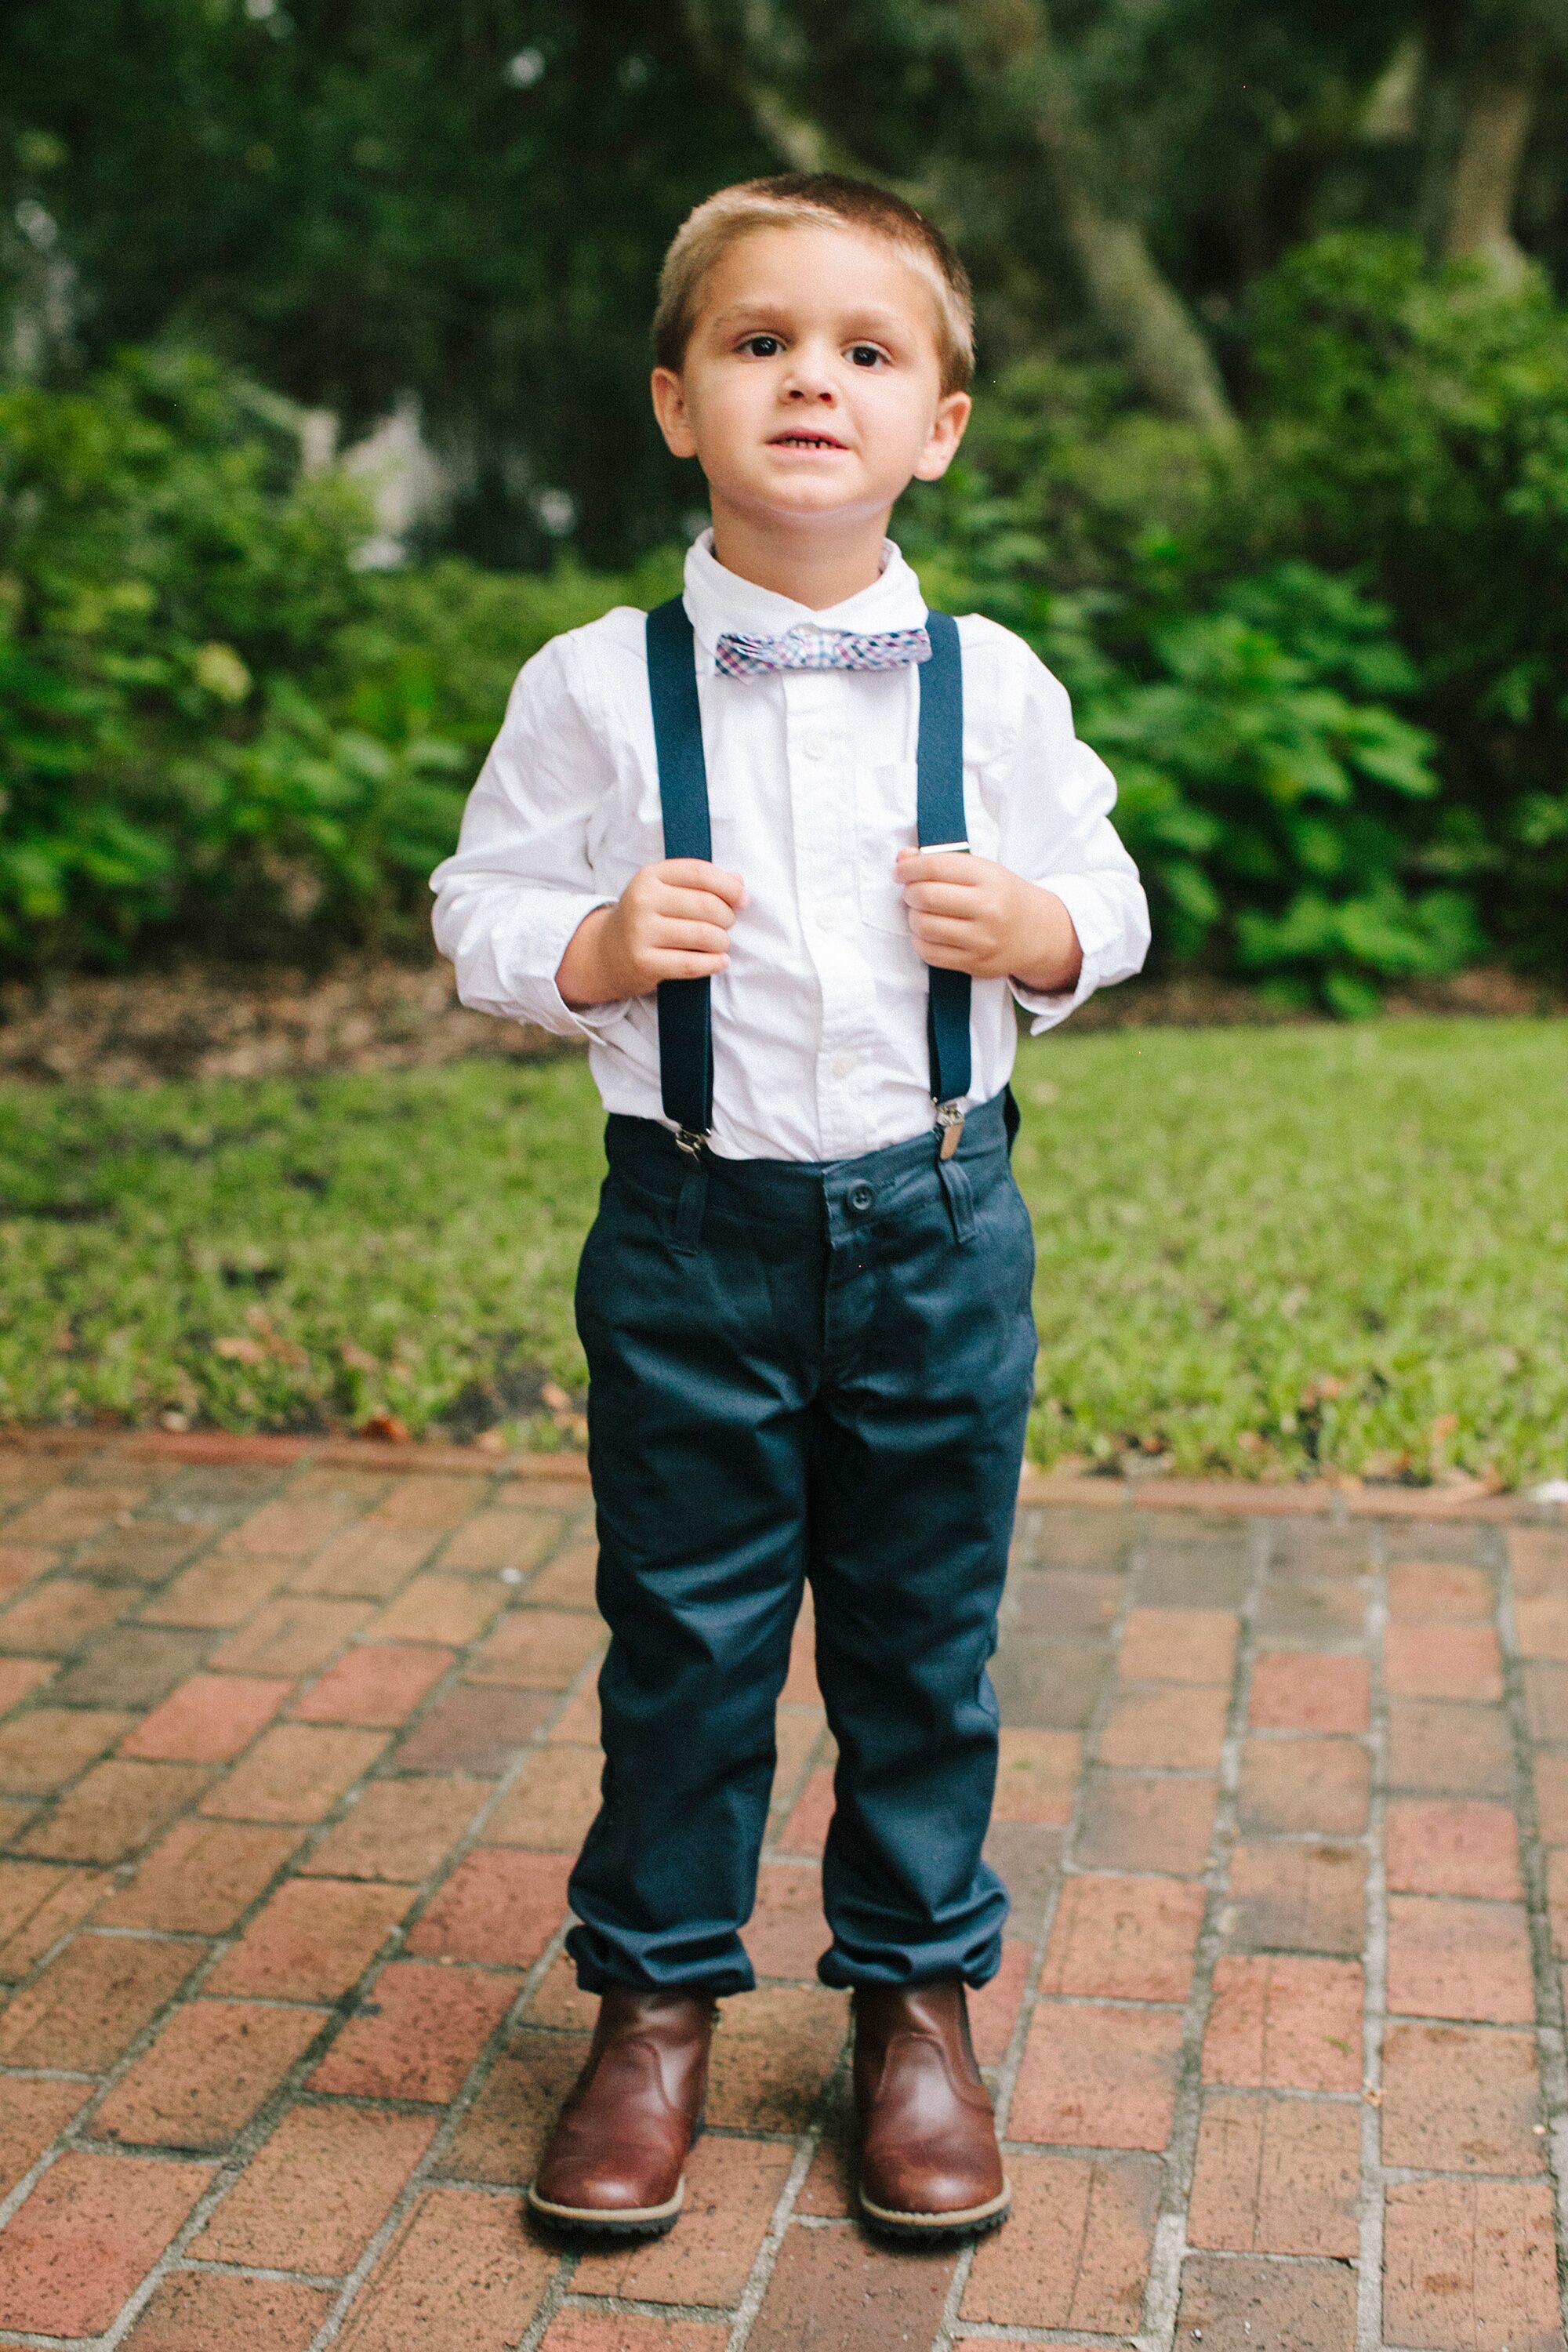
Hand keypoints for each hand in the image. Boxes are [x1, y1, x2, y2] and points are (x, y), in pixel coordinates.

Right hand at [557, 859, 746, 1008]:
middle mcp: (643, 901)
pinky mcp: (644, 963)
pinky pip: (692, 964)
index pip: (700, 873)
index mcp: (650, 876)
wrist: (606, 952)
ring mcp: (641, 933)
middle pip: (707, 905)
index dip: (729, 886)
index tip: (742, 900)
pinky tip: (719, 961)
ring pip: (704, 935)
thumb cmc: (646, 918)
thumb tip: (738, 881)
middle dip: (727, 917)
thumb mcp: (664, 891)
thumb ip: (699, 883)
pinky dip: (713, 963)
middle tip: (726, 925)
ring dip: (722, 942)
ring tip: (719, 944)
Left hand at [895, 850, 1083, 991]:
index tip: (901, 870)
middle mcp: (987, 909)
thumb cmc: (1004, 896)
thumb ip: (943, 862)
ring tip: (922, 912)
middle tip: (912, 892)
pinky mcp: (974, 963)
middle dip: (909, 893)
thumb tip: (903, 857)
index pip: (936, 867)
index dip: (909, 867)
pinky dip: (920, 941)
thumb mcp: (983, 870)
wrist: (1038, 933)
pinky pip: (930, 953)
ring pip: (924, 927)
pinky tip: (929, 933)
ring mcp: (981, 939)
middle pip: (926, 897)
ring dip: (913, 918)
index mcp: (989, 878)